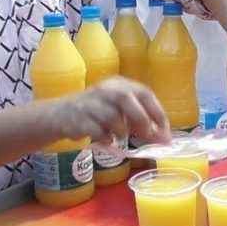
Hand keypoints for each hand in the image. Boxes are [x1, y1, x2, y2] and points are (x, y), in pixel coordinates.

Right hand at [53, 77, 170, 144]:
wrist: (61, 114)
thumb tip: (162, 138)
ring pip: (111, 116)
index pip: (144, 93)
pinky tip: (107, 141)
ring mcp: (90, 103)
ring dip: (121, 130)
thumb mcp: (120, 110)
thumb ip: (140, 120)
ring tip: (120, 137)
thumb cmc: (98, 114)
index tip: (165, 132)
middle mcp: (105, 90)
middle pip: (126, 98)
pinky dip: (106, 139)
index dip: (157, 112)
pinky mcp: (78, 119)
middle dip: (141, 119)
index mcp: (119, 85)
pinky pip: (96, 131)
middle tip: (148, 136)